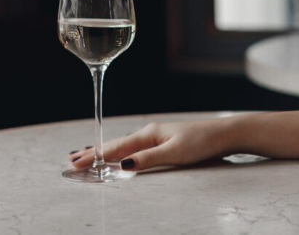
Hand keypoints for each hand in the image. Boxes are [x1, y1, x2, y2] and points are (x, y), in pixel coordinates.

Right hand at [68, 118, 235, 172]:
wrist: (226, 134)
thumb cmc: (203, 142)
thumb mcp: (174, 153)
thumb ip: (148, 159)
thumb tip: (122, 165)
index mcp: (149, 134)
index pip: (116, 148)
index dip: (95, 156)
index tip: (75, 163)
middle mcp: (150, 133)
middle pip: (116, 145)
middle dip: (94, 152)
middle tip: (72, 160)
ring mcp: (157, 136)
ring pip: (124, 145)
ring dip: (105, 152)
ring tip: (87, 154)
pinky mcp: (165, 141)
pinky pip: (135, 147)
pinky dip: (121, 151)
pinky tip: (119, 154)